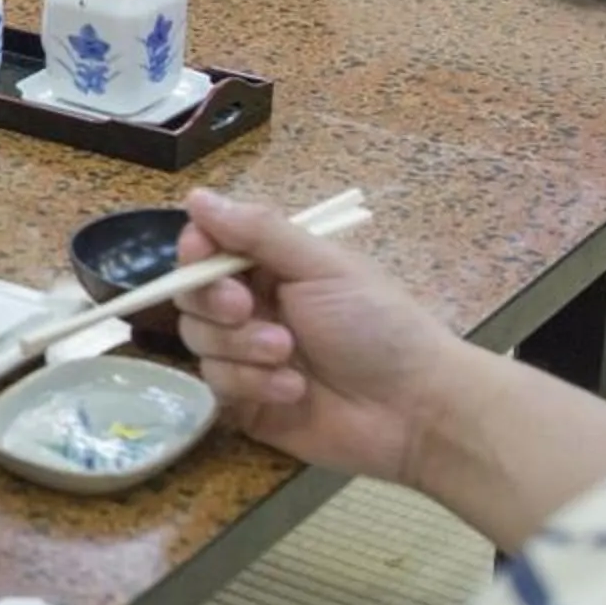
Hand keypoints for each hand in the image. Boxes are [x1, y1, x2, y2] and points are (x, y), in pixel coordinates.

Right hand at [175, 187, 465, 486]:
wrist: (413, 408)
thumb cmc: (377, 325)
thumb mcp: (322, 267)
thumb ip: (258, 231)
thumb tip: (195, 195)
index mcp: (272, 267)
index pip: (208, 247)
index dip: (195, 250)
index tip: (201, 255)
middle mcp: (253, 306)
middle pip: (192, 295)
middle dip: (215, 302)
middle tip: (248, 309)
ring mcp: (245, 355)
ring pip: (199, 340)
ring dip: (241, 347)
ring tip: (288, 355)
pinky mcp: (244, 400)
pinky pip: (216, 385)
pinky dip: (251, 385)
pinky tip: (293, 389)